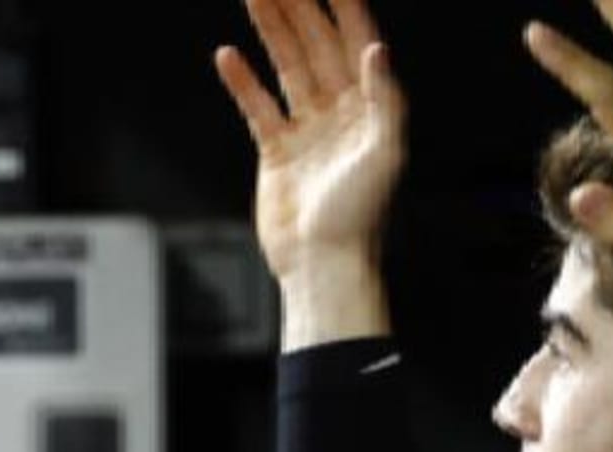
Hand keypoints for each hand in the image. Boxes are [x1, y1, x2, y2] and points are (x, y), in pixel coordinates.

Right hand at [212, 0, 404, 280]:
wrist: (322, 264)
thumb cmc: (360, 216)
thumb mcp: (385, 152)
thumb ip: (384, 97)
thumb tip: (376, 47)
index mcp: (371, 107)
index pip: (355, 42)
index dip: (343, 6)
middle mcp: (340, 111)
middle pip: (317, 46)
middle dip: (298, 8)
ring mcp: (307, 129)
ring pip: (287, 67)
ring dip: (270, 32)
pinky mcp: (277, 151)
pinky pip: (258, 107)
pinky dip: (243, 82)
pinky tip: (228, 56)